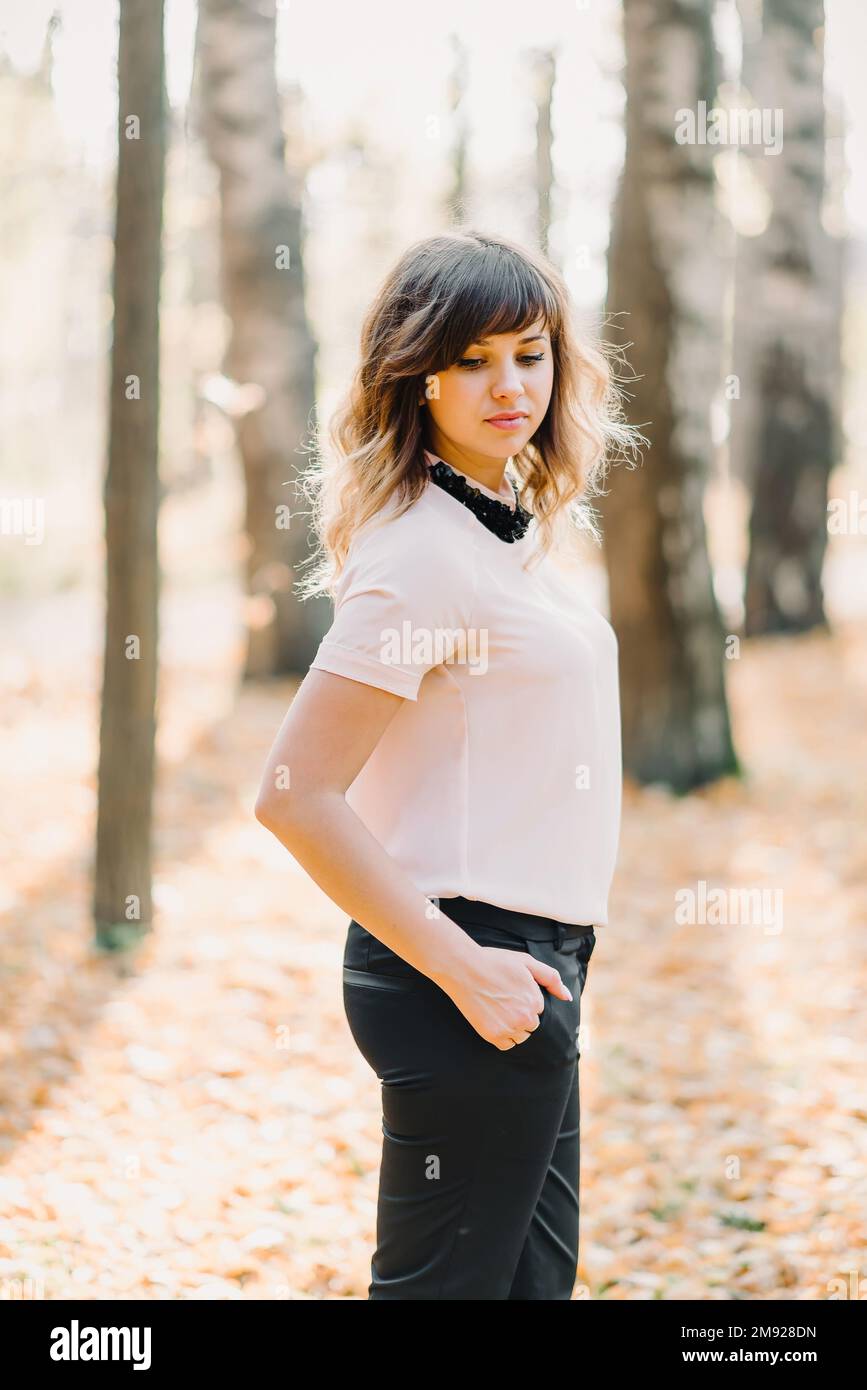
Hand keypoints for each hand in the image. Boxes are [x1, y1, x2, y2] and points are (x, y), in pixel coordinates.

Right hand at [442, 944, 572, 1049]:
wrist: (463, 968)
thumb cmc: (495, 962)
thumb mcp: (527, 962)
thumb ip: (552, 979)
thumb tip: (568, 998)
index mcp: (535, 1000)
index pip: (538, 1008)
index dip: (525, 997)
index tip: (511, 988)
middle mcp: (525, 1017)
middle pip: (531, 1024)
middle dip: (522, 1013)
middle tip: (503, 998)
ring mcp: (508, 1028)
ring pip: (521, 1036)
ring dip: (514, 1026)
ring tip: (498, 1008)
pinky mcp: (492, 1036)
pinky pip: (507, 1045)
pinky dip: (503, 1036)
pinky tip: (494, 1020)